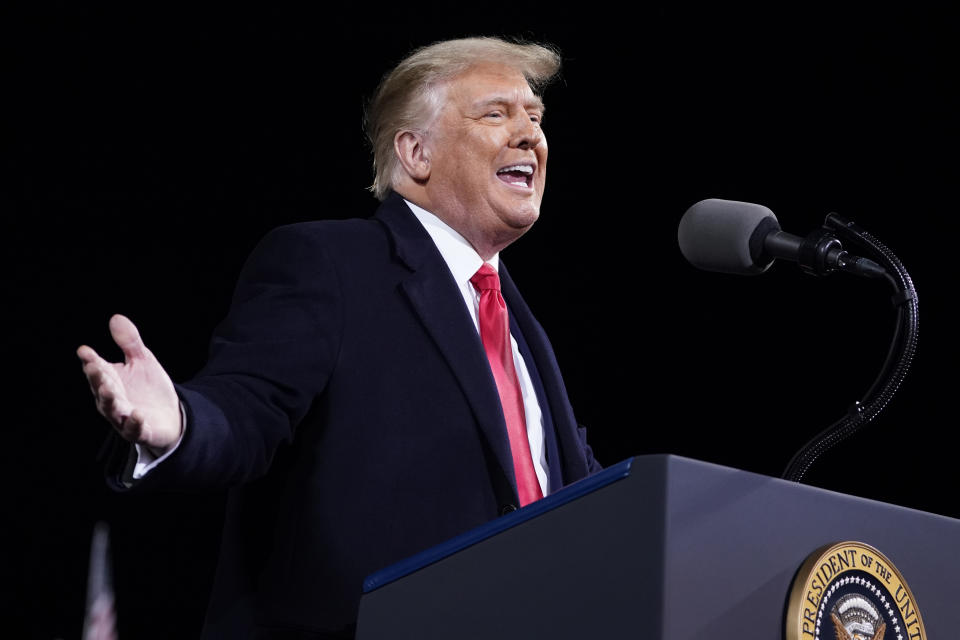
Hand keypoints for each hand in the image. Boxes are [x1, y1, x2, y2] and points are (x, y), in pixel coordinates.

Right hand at [77, 314, 181, 453]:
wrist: (171, 416)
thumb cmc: (149, 388)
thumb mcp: (142, 361)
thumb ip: (129, 343)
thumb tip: (116, 317)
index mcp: (110, 382)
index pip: (97, 370)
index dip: (90, 361)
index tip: (85, 351)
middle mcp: (112, 400)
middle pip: (101, 389)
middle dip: (97, 379)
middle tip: (94, 367)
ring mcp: (124, 417)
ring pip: (113, 410)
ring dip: (109, 400)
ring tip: (109, 389)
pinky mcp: (140, 431)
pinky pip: (134, 429)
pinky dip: (134, 423)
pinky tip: (137, 414)